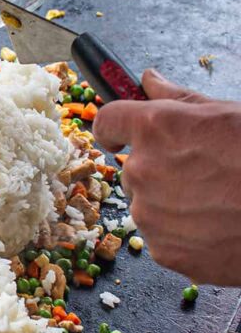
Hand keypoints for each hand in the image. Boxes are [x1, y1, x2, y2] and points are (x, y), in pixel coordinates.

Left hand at [92, 70, 240, 285]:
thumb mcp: (226, 113)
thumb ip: (177, 98)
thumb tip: (148, 81)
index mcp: (155, 128)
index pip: (107, 121)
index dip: (114, 128)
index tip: (118, 135)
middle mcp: (143, 170)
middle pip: (133, 167)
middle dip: (158, 169)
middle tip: (201, 173)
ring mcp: (151, 215)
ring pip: (148, 205)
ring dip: (171, 203)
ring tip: (216, 201)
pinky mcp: (165, 251)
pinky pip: (163, 237)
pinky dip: (184, 234)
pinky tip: (217, 226)